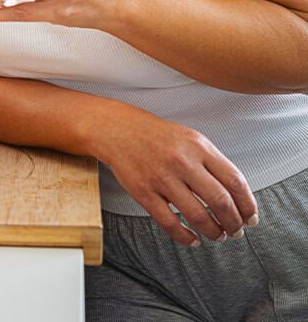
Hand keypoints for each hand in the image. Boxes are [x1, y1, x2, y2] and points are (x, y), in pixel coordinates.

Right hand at [90, 101, 258, 245]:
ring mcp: (162, 178)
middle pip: (220, 201)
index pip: (234, 180)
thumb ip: (212, 161)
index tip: (251, 216)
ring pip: (198, 216)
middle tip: (236, 231)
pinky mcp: (144, 192)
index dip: (247, 204)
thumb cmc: (157, 135)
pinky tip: (193, 240)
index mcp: (198, 146)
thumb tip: (235, 194)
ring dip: (213, 232)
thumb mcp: (190, 138)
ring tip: (217, 235)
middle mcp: (182, 161)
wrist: (119, 129)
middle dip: (234, 223)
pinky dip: (186, 237)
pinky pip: (170, 223)